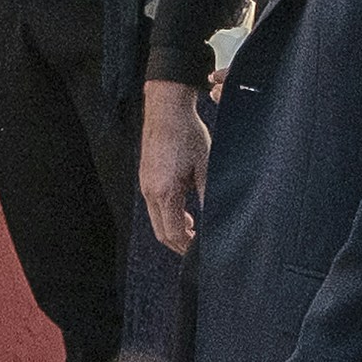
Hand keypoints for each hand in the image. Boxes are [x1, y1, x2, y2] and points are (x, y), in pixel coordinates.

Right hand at [138, 80, 206, 253]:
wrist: (166, 110)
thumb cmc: (188, 135)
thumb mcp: (206, 167)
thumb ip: (208, 196)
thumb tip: (216, 220)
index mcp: (165, 191)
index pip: (173, 233)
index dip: (187, 247)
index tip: (201, 251)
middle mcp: (150, 191)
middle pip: (161, 231)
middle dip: (179, 243)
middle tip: (197, 248)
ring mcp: (145, 184)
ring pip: (156, 219)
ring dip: (174, 228)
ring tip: (194, 229)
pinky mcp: (146, 177)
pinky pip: (154, 205)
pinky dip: (168, 215)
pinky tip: (185, 209)